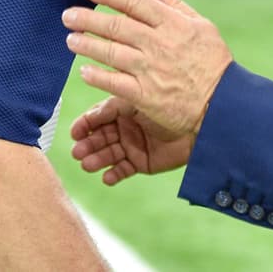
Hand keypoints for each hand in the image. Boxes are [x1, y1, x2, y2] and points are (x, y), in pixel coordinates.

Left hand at [62, 0, 232, 136]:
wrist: (224, 103)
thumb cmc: (214, 62)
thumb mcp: (201, 25)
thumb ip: (173, 3)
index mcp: (173, 24)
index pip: (135, 2)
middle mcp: (158, 43)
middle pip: (116, 25)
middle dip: (88, 18)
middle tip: (68, 15)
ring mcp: (150, 69)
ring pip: (110, 52)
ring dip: (87, 44)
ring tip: (70, 40)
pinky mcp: (145, 95)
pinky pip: (114, 83)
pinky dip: (97, 76)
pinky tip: (84, 71)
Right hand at [70, 97, 193, 185]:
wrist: (199, 125)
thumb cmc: (169, 105)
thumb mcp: (137, 100)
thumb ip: (113, 103)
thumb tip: (89, 96)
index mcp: (122, 109)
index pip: (98, 116)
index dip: (85, 124)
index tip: (74, 132)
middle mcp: (125, 127)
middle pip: (100, 137)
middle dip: (88, 144)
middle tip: (77, 152)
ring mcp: (132, 145)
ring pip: (108, 154)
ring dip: (96, 159)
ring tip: (88, 165)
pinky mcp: (141, 162)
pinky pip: (123, 170)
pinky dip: (114, 174)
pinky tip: (107, 178)